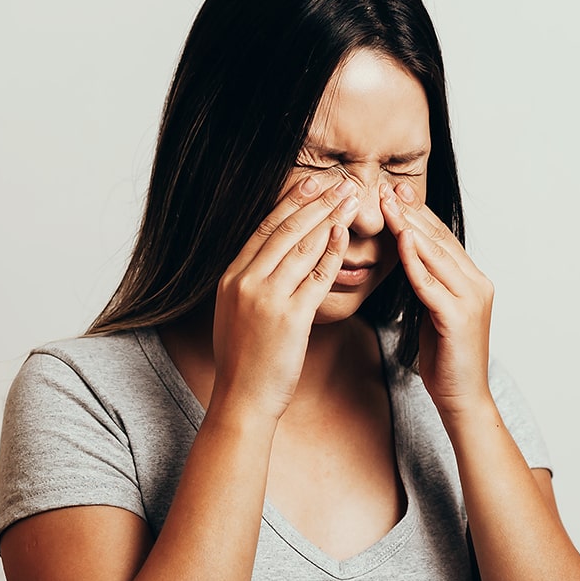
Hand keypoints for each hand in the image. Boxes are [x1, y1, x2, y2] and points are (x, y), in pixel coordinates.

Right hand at [211, 174, 359, 420]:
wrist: (242, 400)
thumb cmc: (244, 363)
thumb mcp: (234, 315)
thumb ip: (248, 286)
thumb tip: (265, 264)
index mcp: (230, 279)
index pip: (263, 230)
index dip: (289, 203)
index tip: (309, 183)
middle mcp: (245, 282)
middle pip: (284, 230)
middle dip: (314, 201)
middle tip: (337, 180)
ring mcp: (267, 298)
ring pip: (302, 247)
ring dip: (328, 217)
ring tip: (349, 197)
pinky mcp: (290, 317)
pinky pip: (316, 276)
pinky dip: (332, 251)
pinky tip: (345, 233)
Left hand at [381, 181, 494, 417]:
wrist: (463, 400)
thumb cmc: (446, 360)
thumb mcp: (433, 314)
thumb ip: (427, 286)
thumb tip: (408, 262)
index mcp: (472, 281)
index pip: (441, 239)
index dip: (418, 213)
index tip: (394, 191)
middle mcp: (477, 284)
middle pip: (439, 239)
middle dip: (412, 211)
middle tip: (386, 186)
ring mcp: (471, 300)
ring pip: (436, 255)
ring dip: (409, 227)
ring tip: (386, 204)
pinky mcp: (459, 318)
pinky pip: (430, 283)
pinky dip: (414, 260)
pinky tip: (400, 240)